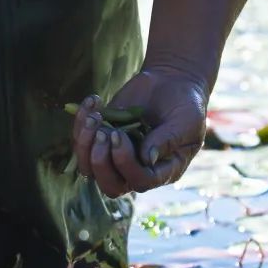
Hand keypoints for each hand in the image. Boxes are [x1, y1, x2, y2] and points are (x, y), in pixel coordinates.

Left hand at [72, 68, 208, 199]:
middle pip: (109, 184)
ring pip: (89, 167)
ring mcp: (115, 154)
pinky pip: (81, 141)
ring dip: (84, 143)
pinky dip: (81, 122)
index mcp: (162, 171)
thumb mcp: (185, 122)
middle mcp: (136, 169)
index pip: (139, 182)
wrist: (172, 83)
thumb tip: (146, 158)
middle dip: (100, 161)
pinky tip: (94, 101)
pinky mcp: (102, 137)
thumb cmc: (186, 106)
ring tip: (94, 116)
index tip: (119, 134)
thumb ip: (168, 140)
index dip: (124, 163)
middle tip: (103, 131)